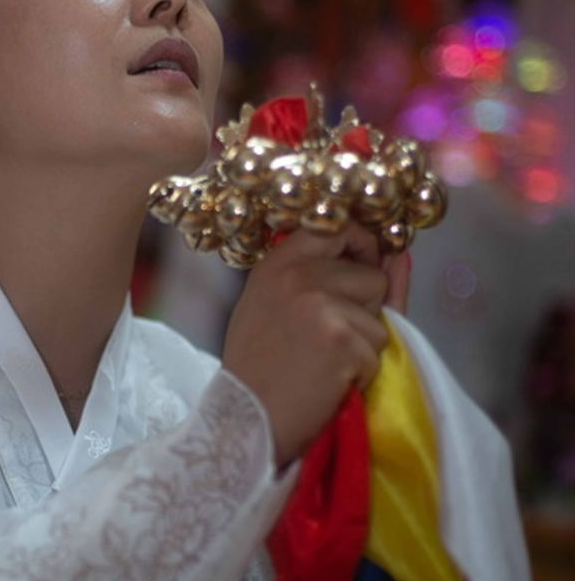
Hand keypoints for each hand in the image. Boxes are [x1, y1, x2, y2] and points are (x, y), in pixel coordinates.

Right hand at [221, 224, 389, 467]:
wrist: (247, 417)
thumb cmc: (262, 366)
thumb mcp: (280, 305)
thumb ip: (332, 275)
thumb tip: (398, 254)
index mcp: (279, 262)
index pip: (337, 227)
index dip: (361, 248)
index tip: (360, 271)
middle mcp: (299, 273)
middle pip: (372, 276)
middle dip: (364, 311)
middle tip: (325, 341)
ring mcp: (321, 304)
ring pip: (380, 318)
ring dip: (363, 346)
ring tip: (323, 363)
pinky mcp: (342, 339)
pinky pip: (377, 351)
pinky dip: (361, 372)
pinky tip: (327, 381)